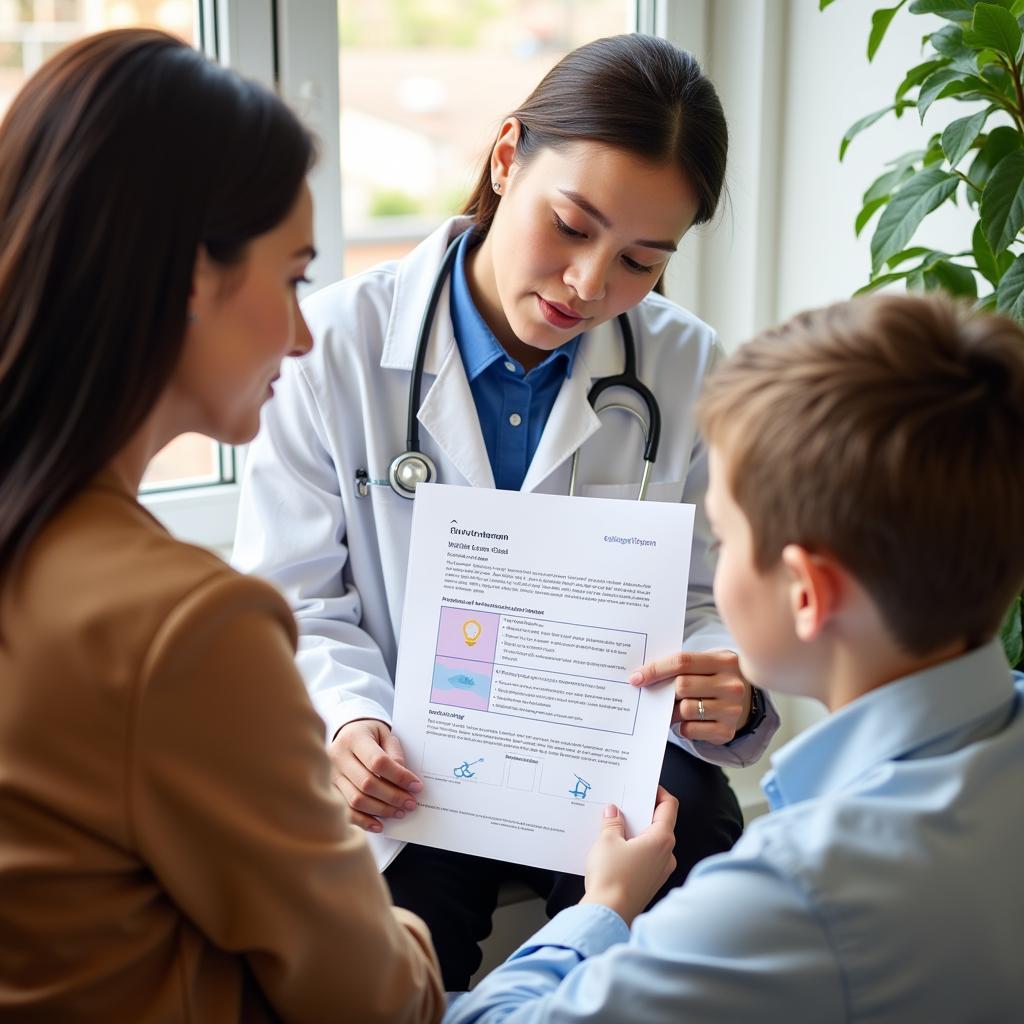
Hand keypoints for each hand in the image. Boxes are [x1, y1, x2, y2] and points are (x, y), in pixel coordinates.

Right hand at [329, 719, 422, 831]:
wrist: (347, 733)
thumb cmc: (370, 734)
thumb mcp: (385, 735)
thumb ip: (394, 754)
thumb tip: (405, 781)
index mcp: (354, 738)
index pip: (378, 762)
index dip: (399, 777)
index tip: (416, 786)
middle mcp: (338, 756)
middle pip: (367, 783)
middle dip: (393, 797)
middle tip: (411, 803)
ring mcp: (331, 775)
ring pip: (356, 800)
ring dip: (381, 810)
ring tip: (399, 812)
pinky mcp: (329, 790)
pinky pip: (346, 811)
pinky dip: (363, 821)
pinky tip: (379, 825)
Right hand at [580, 787, 677, 925]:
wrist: (608, 914)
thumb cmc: (611, 877)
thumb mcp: (607, 841)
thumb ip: (612, 822)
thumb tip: (614, 812)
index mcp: (661, 839)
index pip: (669, 806)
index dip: (658, 792)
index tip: (645, 786)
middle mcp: (667, 855)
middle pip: (660, 824)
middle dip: (642, 812)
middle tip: (624, 803)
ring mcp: (660, 871)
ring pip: (652, 842)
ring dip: (637, 832)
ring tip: (615, 825)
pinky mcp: (650, 883)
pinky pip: (646, 858)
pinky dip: (635, 849)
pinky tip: (616, 848)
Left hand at [629, 649, 750, 744]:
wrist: (745, 700)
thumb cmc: (714, 678)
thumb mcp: (706, 664)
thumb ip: (681, 666)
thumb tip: (641, 676)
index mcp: (724, 661)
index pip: (682, 662)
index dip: (655, 669)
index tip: (636, 678)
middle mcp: (732, 685)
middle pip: (682, 686)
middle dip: (665, 692)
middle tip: (659, 696)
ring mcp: (732, 709)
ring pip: (684, 709)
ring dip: (672, 712)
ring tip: (674, 709)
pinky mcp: (727, 731)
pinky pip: (690, 729)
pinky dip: (681, 726)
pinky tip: (686, 721)